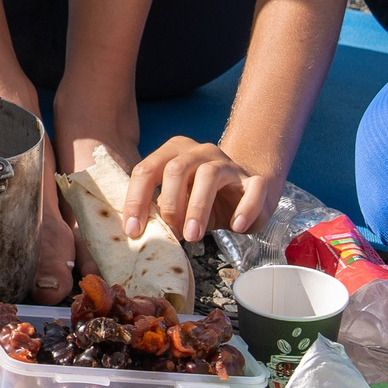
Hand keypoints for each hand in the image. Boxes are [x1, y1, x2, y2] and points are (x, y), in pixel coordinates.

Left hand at [123, 137, 283, 245]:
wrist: (245, 191)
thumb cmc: (202, 198)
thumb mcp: (177, 202)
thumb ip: (159, 209)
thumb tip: (138, 230)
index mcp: (173, 152)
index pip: (146, 170)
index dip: (136, 200)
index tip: (132, 230)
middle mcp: (199, 152)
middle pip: (176, 169)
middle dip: (170, 205)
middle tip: (171, 233)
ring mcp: (228, 163)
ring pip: (209, 175)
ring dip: (198, 208)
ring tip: (192, 236)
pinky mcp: (255, 181)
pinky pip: (253, 190)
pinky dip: (245, 209)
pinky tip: (236, 226)